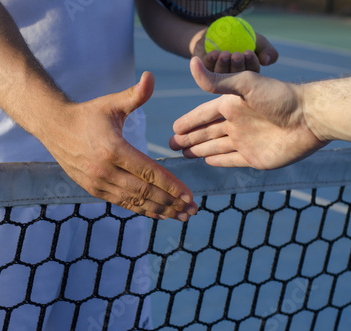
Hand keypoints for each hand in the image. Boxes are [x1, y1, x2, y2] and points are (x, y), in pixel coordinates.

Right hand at [38, 72, 197, 220]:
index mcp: (113, 149)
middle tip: (192, 210)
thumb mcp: (110, 103)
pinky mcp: (93, 189)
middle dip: (171, 203)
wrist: (54, 128)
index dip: (171, 186)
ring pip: (134, 201)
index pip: (148, 172)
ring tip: (181, 216)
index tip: (190, 196)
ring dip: (160, 210)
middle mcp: (105, 170)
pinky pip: (121, 203)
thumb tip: (151, 77)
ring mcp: (98, 183)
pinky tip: (158, 214)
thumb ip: (134, 95)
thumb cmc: (87, 114)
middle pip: (145, 192)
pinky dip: (141, 210)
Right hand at [169, 57, 326, 169]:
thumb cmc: (278, 97)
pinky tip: (208, 161)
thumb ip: (216, 81)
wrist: (309, 118)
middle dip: (189, 138)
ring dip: (199, 149)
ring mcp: (244, 142)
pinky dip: (218, 161)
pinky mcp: (254, 158)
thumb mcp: (245, 84)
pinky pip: (231, 160)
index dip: (188, 122)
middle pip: (206, 133)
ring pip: (215, 147)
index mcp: (231, 106)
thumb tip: (192, 62)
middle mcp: (236, 124)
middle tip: (172, 144)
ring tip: (184, 154)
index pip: (203, 115)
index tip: (173, 128)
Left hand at [193, 30, 278, 72]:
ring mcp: (217, 78)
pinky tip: (214, 54)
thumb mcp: (258, 41)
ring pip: (220, 77)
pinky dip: (210, 62)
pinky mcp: (203, 72)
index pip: (252, 75)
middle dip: (236, 67)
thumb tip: (266, 60)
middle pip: (235, 79)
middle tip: (236, 55)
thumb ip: (267, 50)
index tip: (248, 52)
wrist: (219, 32)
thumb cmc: (241, 38)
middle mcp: (232, 81)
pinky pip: (206, 70)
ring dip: (222, 65)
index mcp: (248, 76)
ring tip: (224, 53)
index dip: (251, 64)